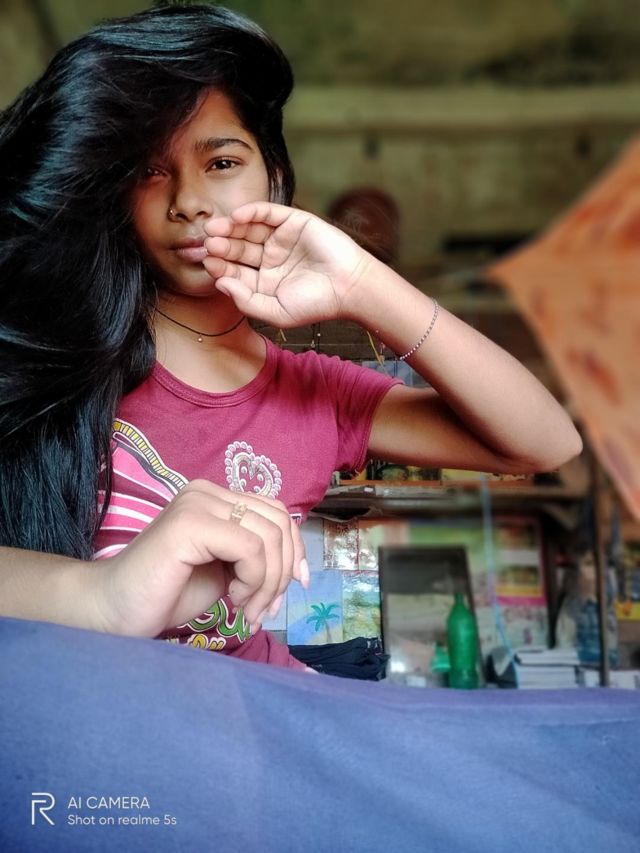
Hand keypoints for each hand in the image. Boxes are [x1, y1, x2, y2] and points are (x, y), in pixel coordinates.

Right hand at [95, 480, 306, 637]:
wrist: (114, 611)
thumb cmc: (167, 593)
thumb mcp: (226, 570)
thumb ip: (254, 556)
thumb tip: (298, 565)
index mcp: (216, 497)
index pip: (277, 512)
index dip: (294, 550)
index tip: (293, 588)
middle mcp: (207, 491)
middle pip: (279, 522)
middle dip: (283, 572)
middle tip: (265, 609)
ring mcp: (197, 503)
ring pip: (269, 537)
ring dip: (268, 583)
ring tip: (248, 610)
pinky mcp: (190, 523)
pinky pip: (250, 548)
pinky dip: (254, 581)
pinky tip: (234, 601)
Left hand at [202, 202, 373, 327]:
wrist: (349, 287)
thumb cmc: (316, 304)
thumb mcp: (275, 312)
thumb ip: (246, 301)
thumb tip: (220, 283)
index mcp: (264, 282)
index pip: (235, 271)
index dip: (221, 267)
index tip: (209, 264)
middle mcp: (270, 258)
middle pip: (238, 249)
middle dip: (222, 246)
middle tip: (208, 243)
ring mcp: (281, 239)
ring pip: (249, 229)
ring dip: (231, 228)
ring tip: (215, 229)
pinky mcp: (293, 222)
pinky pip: (268, 213)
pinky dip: (252, 211)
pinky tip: (238, 216)